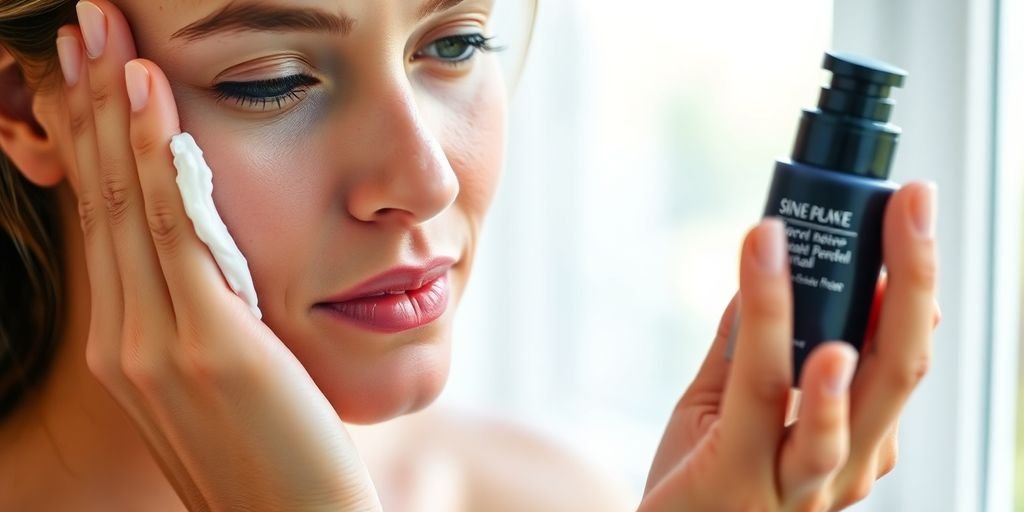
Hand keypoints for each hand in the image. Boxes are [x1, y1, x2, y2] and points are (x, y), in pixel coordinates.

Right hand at [58, 1, 379, 509]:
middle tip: (84, 24)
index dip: (95, 140)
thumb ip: (206, 318)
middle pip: (103, 199)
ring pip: (131, 203)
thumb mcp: (224, 381)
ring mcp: (158, 345)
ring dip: (120, 111)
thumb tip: (213, 257)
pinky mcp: (209, 346)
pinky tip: (159, 101)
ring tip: (111, 36)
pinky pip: (180, 234)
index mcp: (126, 349)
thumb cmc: (273, 452)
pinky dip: (164, 161)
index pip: (104, 222)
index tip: (92, 72)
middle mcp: (124, 342)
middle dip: (91, 105)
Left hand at [639, 182, 937, 510]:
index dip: (916, 289)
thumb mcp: (729, 407)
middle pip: (901, 370)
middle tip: (913, 202)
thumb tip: (765, 273)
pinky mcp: (742, 477)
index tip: (910, 216)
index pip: (901, 360)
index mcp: (854, 446)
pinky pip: (763, 392)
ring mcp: (800, 483)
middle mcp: (845, 468)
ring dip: (869, 315)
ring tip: (875, 250)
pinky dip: (770, 324)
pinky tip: (767, 276)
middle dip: (917, 279)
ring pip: (853, 396)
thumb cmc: (700, 481)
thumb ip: (750, 348)